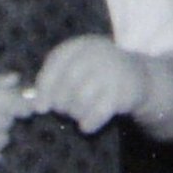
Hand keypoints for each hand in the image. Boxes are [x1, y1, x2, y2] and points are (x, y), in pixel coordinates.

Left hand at [32, 35, 149, 134]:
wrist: (137, 76)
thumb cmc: (96, 75)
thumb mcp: (76, 69)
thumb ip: (55, 82)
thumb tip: (34, 105)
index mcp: (81, 45)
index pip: (56, 62)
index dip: (44, 86)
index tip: (40, 107)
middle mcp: (97, 53)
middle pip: (68, 81)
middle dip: (61, 102)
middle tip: (64, 111)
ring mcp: (113, 70)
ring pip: (83, 98)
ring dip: (75, 113)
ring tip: (78, 115)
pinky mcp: (125, 89)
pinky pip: (100, 111)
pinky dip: (89, 122)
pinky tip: (86, 127)